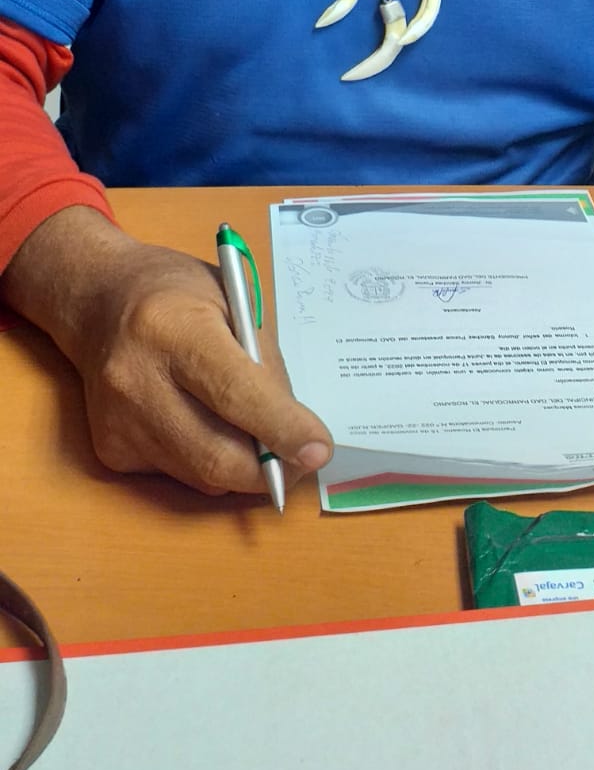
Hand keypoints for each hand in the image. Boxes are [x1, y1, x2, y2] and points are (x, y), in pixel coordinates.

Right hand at [70, 237, 332, 495]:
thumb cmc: (178, 293)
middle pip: (215, 453)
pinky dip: (207, 462)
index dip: (282, 428)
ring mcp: (118, 422)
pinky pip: (179, 475)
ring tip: (255, 432)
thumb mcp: (233, 302)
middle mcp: (136, 380)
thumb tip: (293, 431)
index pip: (234, 392)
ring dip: (242, 467)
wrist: (98, 301)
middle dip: (270, 469)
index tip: (319, 450)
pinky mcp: (111, 450)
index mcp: (171, 328)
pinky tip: (203, 423)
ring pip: (202, 476)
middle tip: (302, 461)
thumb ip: (263, 363)